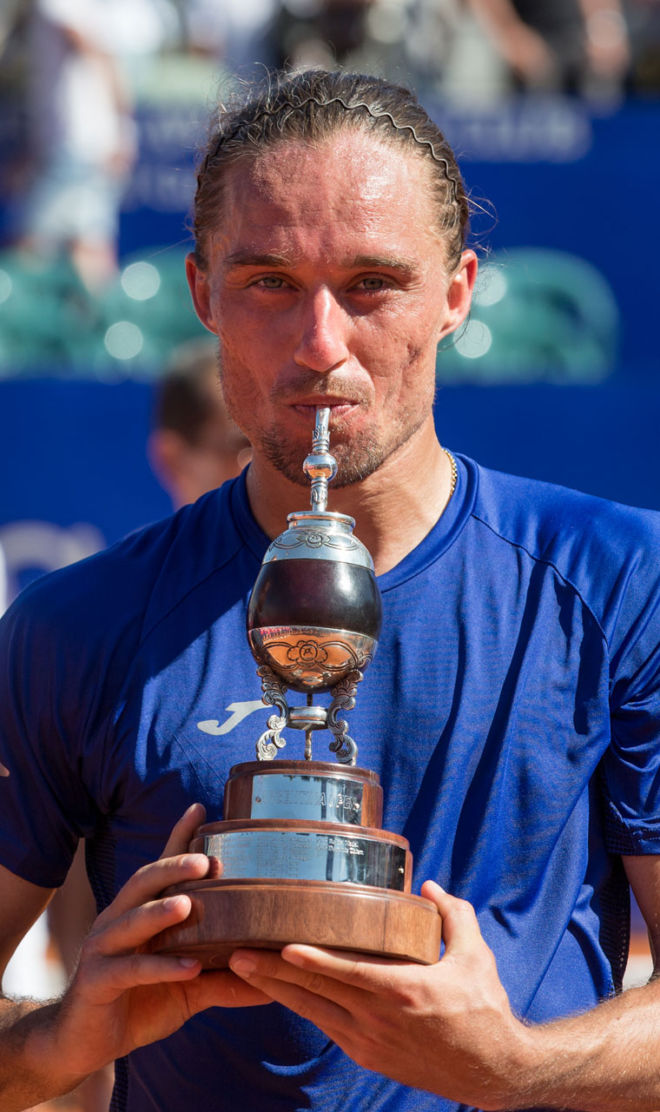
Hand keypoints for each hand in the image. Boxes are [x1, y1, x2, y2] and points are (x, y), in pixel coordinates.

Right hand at [45, 805, 270, 1083]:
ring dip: (159, 911)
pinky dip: (159, 968)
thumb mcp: (189, 991)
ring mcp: (104, 949)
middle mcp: (118, 921)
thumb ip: (224, 980)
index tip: (200, 808)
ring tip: (188, 904)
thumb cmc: (140, 1004)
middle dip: (172, 867)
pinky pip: (129, 970)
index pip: (160, 867)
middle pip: (144, 883)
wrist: (85, 1044)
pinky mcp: (97, 982)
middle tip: (205, 860)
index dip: (178, 837)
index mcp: (139, 912)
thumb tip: (273, 980)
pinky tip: (189, 968)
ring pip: (131, 920)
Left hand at [229, 882, 533, 1108]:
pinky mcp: (369, 1057)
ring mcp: (370, 1043)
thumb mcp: (476, 956)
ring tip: (243, 971)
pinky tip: (281, 994)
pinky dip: (302, 1008)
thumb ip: (452, 916)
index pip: (346, 973)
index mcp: (403, 990)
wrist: (492, 1071)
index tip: (281, 947)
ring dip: (276, 992)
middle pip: (315, 993)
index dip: (311, 962)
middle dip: (271, 974)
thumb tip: (429, 887)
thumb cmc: (485, 1009)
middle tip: (236, 955)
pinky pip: (328, 1027)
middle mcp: (378, 1019)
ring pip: (313, 1012)